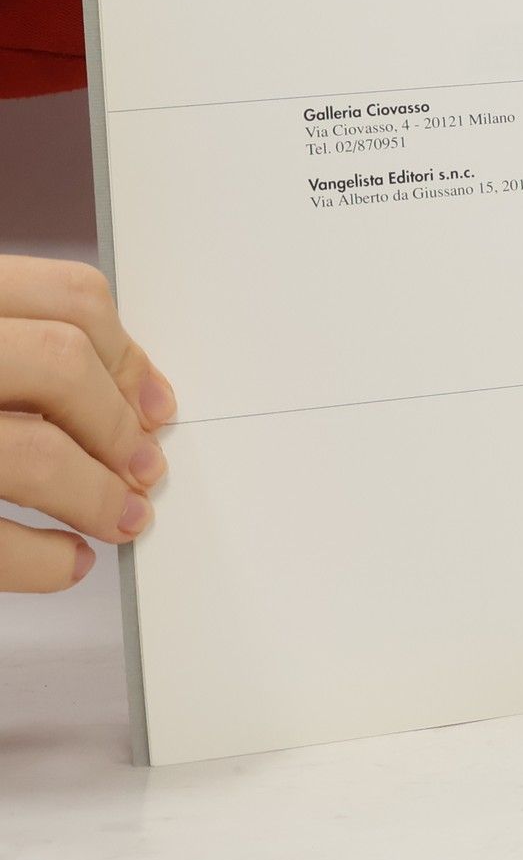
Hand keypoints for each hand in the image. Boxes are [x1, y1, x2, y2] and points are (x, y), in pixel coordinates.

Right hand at [0, 257, 172, 591]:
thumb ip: (28, 351)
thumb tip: (132, 398)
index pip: (68, 297)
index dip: (128, 354)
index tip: (158, 405)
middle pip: (62, 362)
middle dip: (119, 423)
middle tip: (148, 467)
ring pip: (32, 451)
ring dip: (96, 493)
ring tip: (125, 519)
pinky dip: (38, 562)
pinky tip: (65, 562)